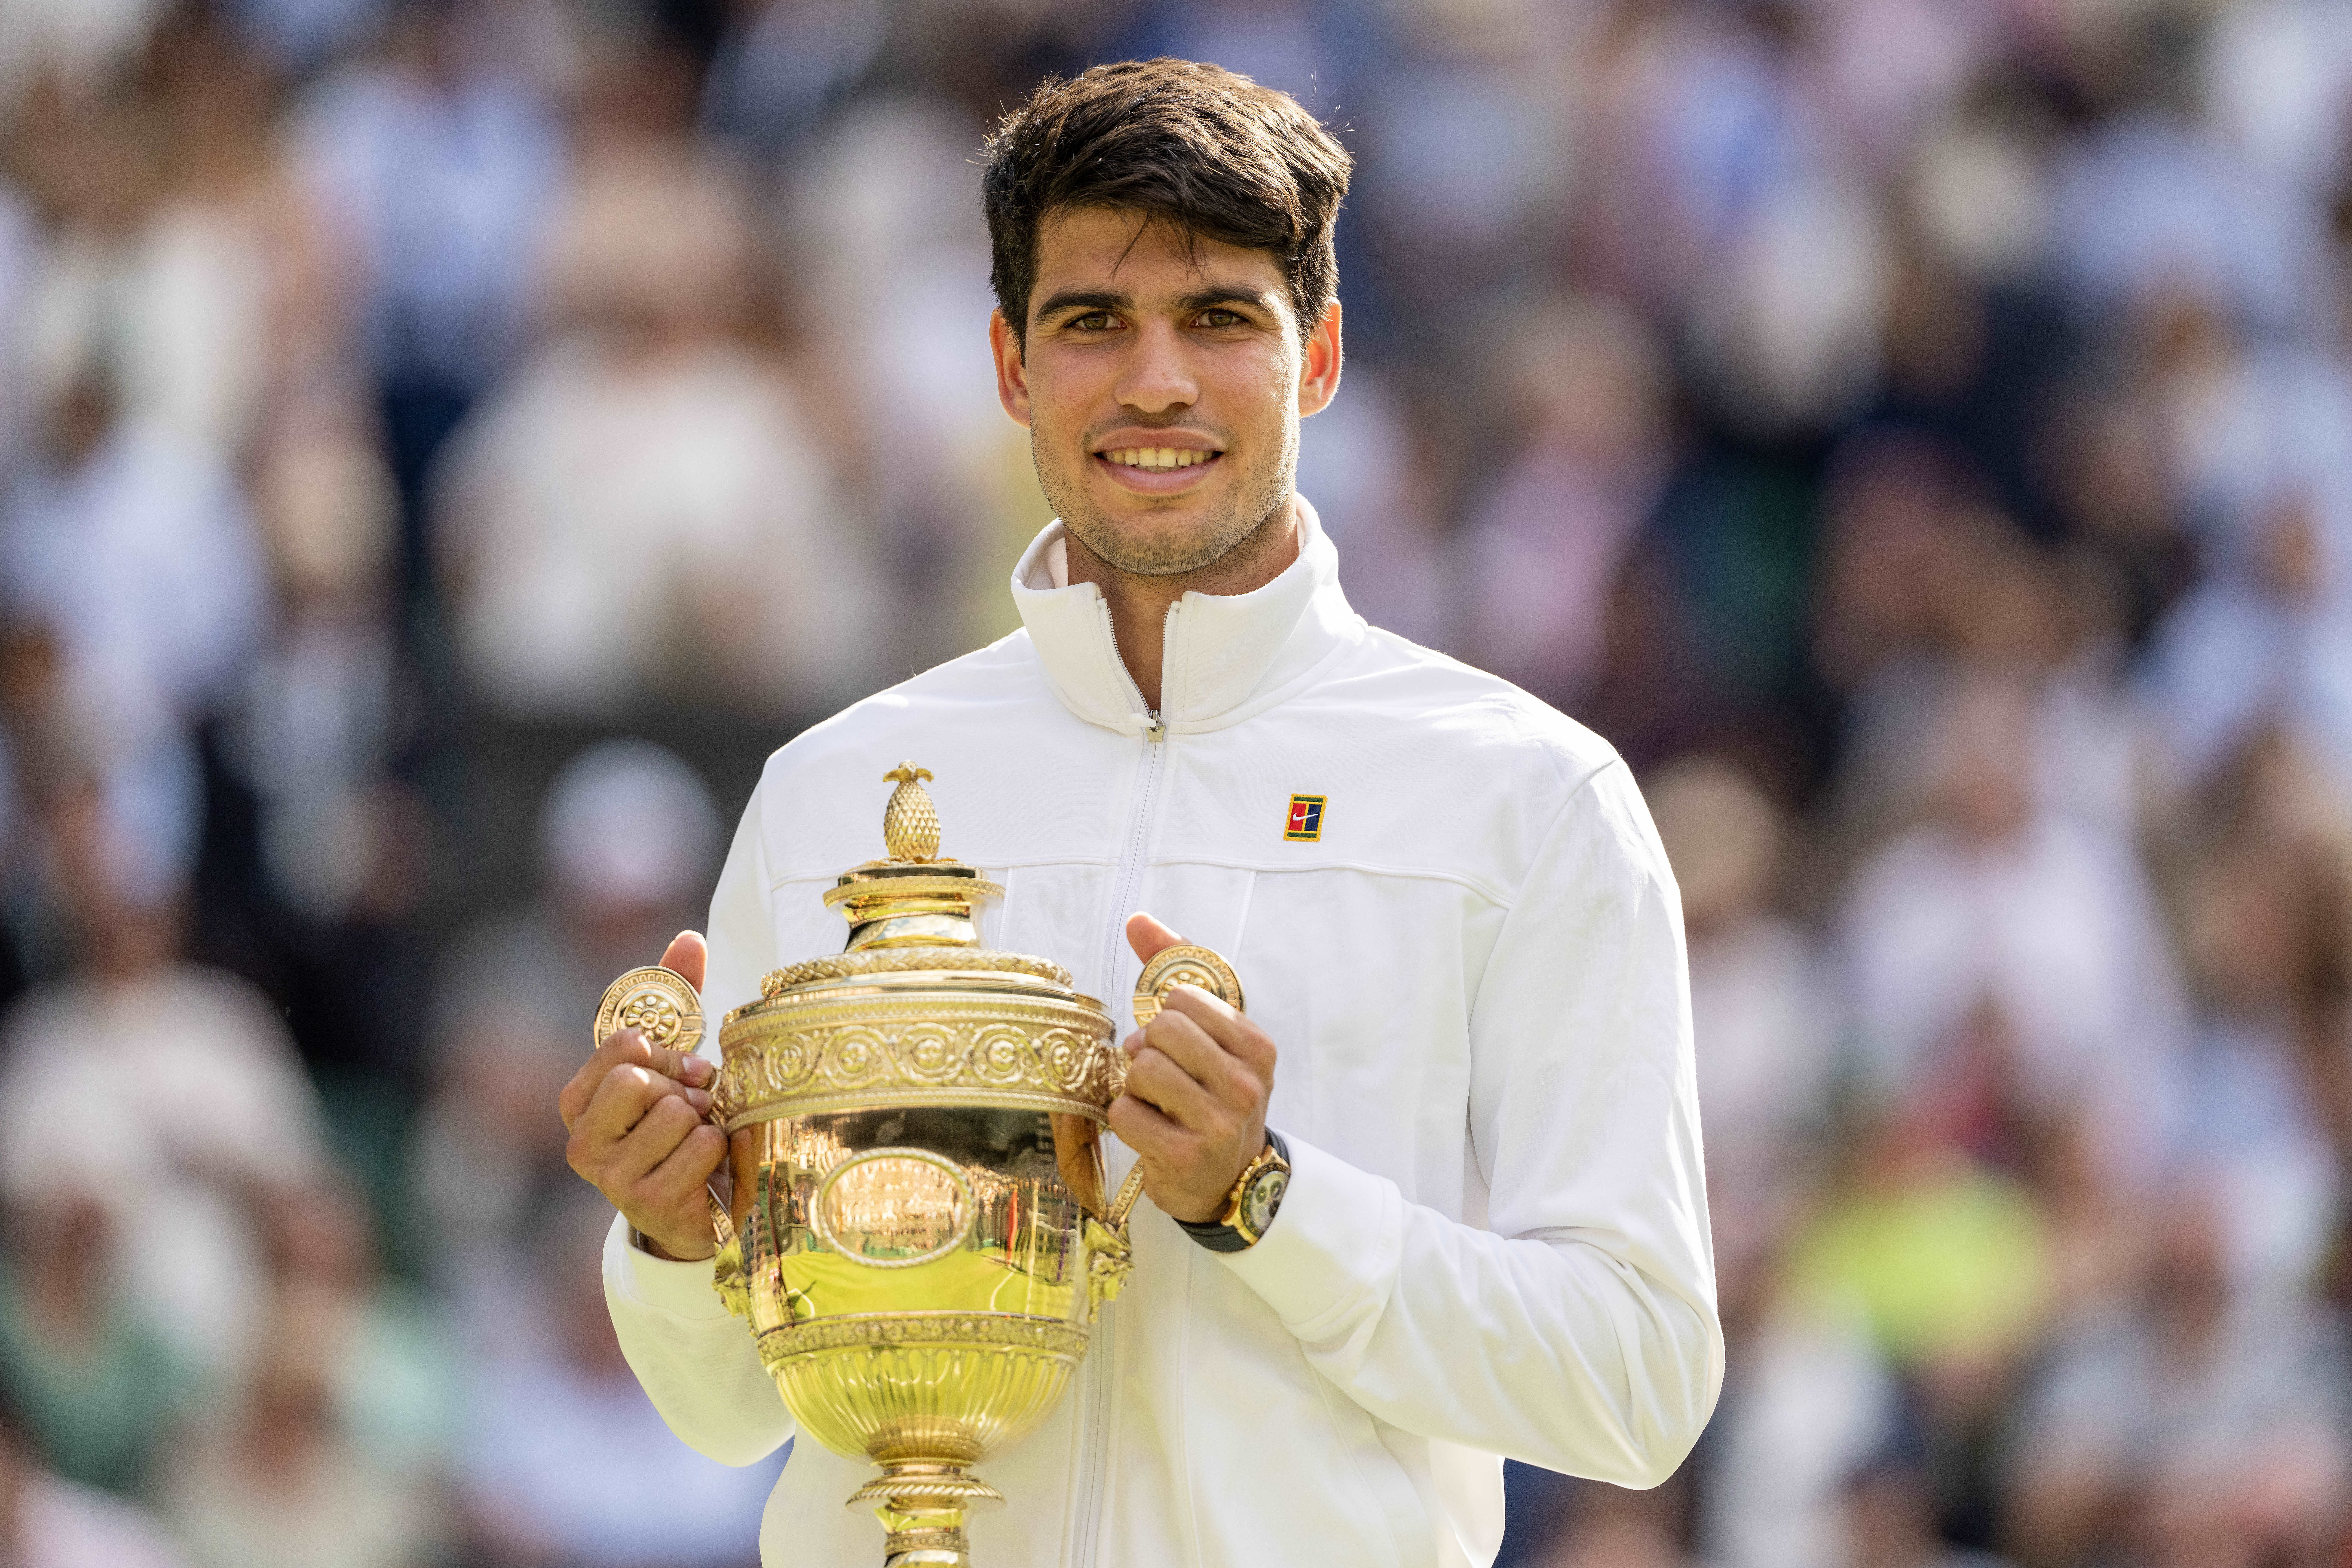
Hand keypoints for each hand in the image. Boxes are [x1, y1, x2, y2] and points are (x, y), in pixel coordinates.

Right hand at [560, 930, 724, 1260]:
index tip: (681, 1068)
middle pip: (641, 1080)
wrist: (698, 1204)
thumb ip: (673, 997)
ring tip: (698, 1136)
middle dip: (681, 1087)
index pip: (624, 1046)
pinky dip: (718, 1148)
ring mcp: (610, 1177)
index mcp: (577, 1101)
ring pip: (675, 1113)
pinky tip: (707, 1165)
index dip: (665, 1052)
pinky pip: (700, 1145)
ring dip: (703, 1119)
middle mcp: (581, 1142)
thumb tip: (689, 937)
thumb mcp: (673, 1057)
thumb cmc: (680, 1123)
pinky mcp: (648, 1201)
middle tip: (692, 1106)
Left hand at [1107, 913, 1275, 1223]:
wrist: (1227, 1179)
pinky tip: (1150, 1129)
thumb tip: (1139, 920)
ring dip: (1134, 1085)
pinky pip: (1124, 1113)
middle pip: (1161, 1031)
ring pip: (1141, 1070)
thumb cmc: (1213, 1094)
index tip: (1178, 1042)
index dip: (1166, 1015)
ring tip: (1156, 1102)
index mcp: (1256, 1047)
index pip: (1184, 997)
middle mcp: (1245, 1085)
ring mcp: (1217, 1124)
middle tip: (1162, 1074)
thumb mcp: (1211, 1034)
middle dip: (1148, 1049)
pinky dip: (1125, 1118)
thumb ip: (1178, 971)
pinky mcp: (1183, 1156)